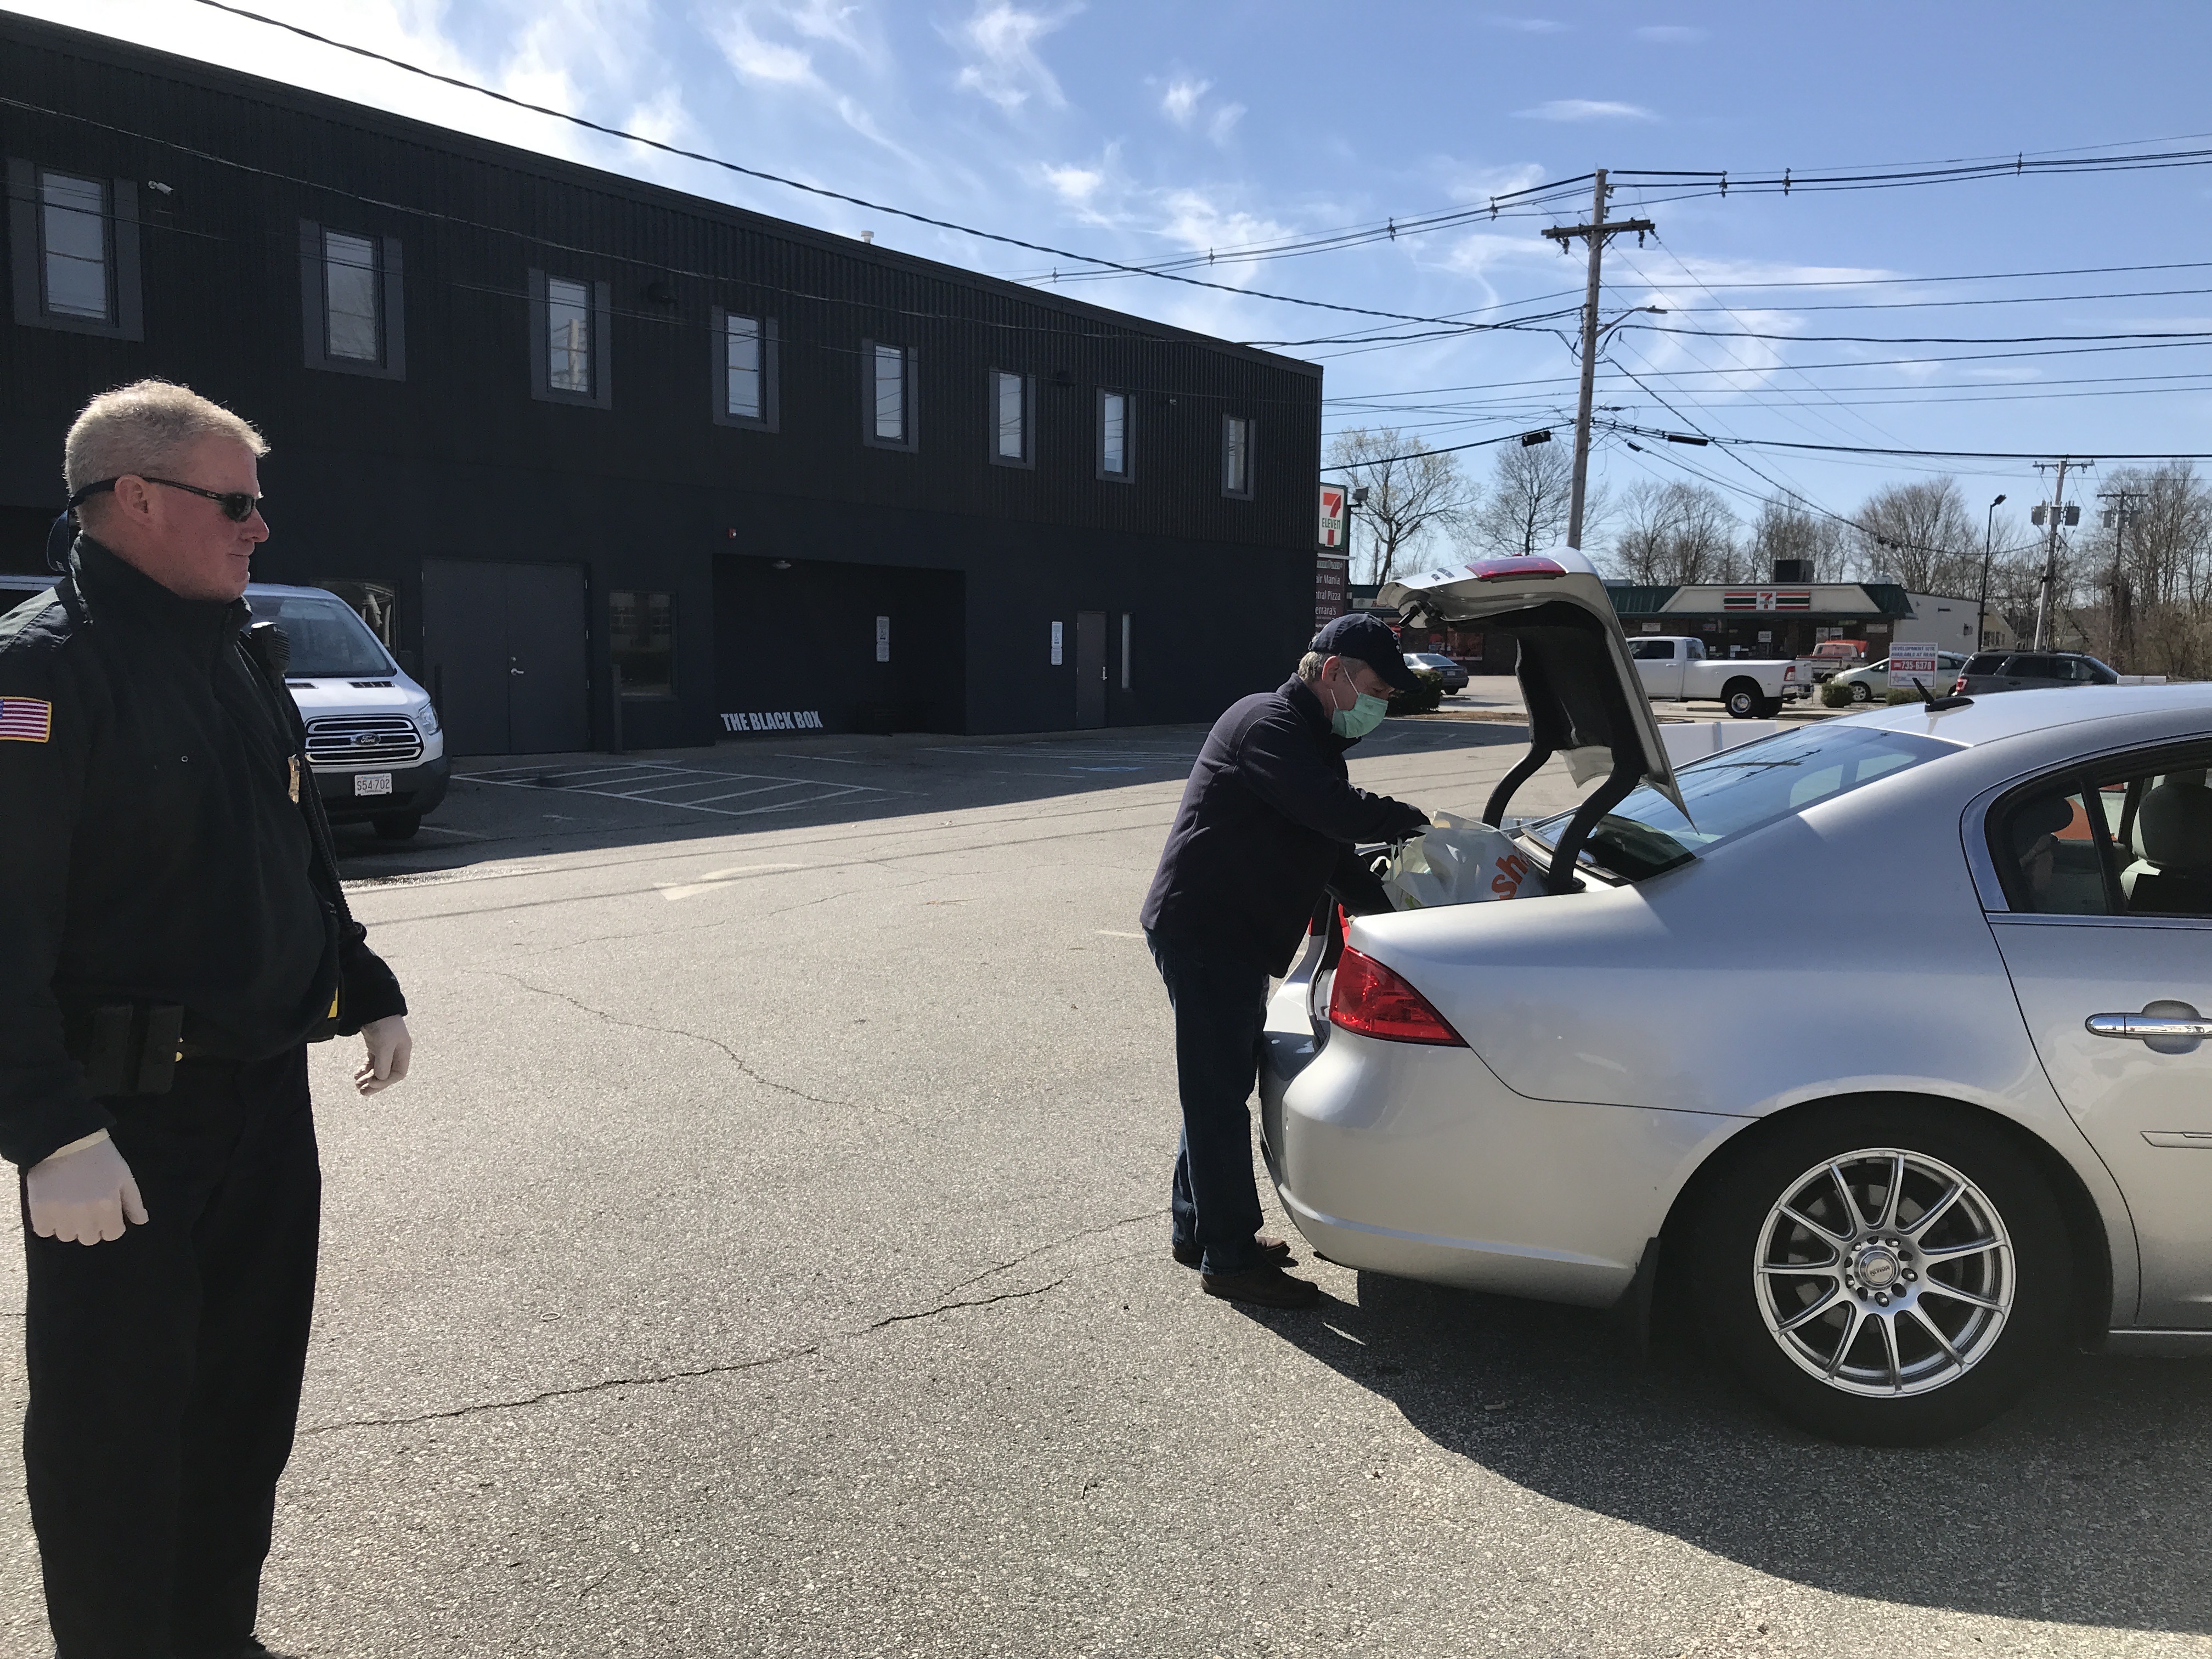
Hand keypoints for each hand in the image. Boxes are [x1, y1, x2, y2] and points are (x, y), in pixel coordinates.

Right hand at [27, 1133, 147, 1245]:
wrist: (64, 1140)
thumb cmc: (99, 1156)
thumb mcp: (124, 1175)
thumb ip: (133, 1201)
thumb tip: (141, 1221)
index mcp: (108, 1206)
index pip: (113, 1234)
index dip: (111, 1225)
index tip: (105, 1215)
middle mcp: (85, 1214)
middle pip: (90, 1238)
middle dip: (91, 1227)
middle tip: (86, 1209)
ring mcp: (60, 1214)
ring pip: (67, 1236)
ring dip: (69, 1226)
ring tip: (69, 1206)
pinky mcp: (39, 1210)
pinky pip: (44, 1231)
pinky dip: (48, 1224)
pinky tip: (53, 1209)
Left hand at [355, 1015, 411, 1095]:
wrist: (373, 1006)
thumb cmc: (383, 1024)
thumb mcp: (384, 1045)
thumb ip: (383, 1064)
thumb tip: (380, 1080)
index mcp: (403, 1052)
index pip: (398, 1074)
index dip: (386, 1082)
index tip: (372, 1082)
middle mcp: (396, 1051)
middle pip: (387, 1074)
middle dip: (375, 1084)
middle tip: (362, 1092)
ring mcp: (385, 1048)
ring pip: (378, 1069)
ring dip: (368, 1078)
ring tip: (357, 1085)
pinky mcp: (375, 1045)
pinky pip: (371, 1062)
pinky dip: (365, 1069)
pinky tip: (357, 1074)